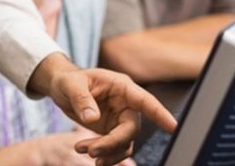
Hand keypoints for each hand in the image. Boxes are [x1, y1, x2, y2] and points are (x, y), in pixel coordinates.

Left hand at [28, 54, 176, 165]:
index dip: (160, 114)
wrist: (60, 87)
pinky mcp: (112, 130)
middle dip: (112, 143)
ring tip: (82, 149)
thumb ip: (82, 100)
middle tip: (91, 151)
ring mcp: (120, 118)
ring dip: (107, 152)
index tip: (173, 127)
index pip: (145, 101)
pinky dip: (105, 154)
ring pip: (124, 143)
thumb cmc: (68, 80)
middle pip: (131, 130)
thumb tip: (92, 119)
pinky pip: (116, 147)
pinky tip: (88, 152)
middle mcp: (125, 104)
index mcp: (121, 87)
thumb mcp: (71, 85)